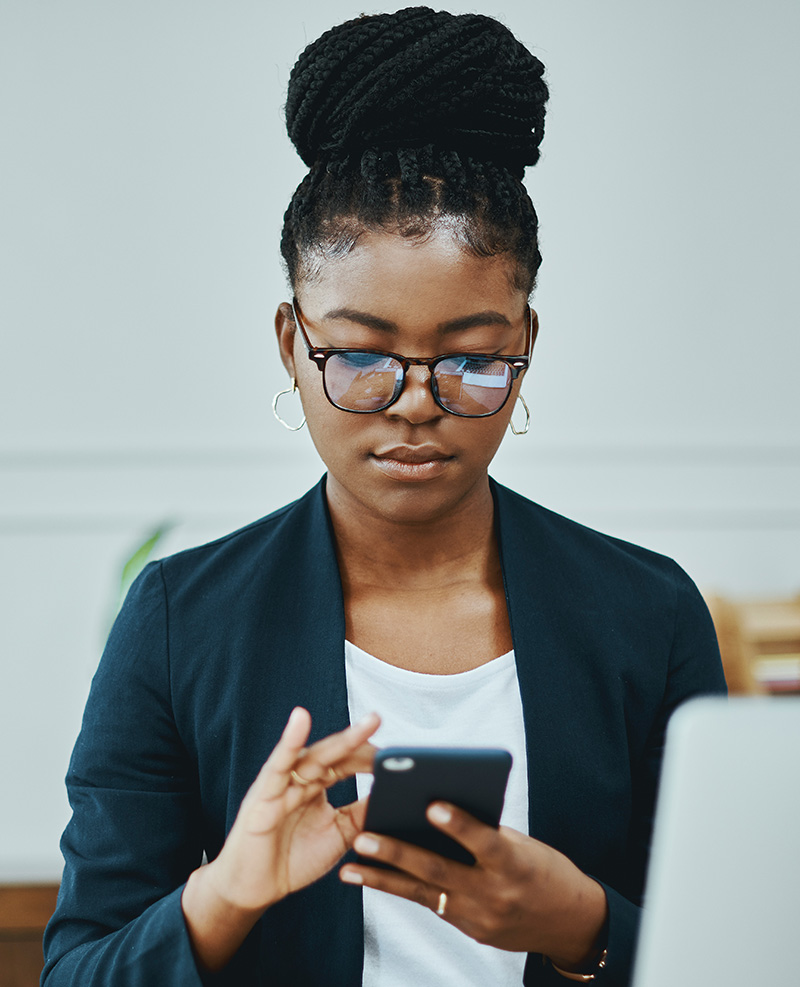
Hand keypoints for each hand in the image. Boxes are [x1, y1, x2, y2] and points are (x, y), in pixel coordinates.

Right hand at [209, 706, 378, 910]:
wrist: (253, 889)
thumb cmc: (292, 859)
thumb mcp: (339, 835)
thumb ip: (362, 813)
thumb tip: (394, 794)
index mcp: (316, 785)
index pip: (346, 763)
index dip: (368, 757)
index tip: (395, 754)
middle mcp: (299, 778)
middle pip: (333, 754)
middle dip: (358, 739)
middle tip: (378, 719)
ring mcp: (282, 784)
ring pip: (313, 756)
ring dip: (339, 740)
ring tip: (364, 722)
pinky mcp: (263, 795)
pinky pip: (277, 765)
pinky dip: (288, 742)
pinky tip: (300, 719)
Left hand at [340, 802, 607, 970]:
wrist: (568, 924)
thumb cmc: (545, 869)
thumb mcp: (524, 846)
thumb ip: (485, 832)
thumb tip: (438, 811)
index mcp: (514, 865)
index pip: (484, 842)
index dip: (459, 824)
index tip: (431, 804)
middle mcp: (494, 894)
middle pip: (440, 871)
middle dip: (398, 853)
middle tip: (364, 836)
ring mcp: (479, 917)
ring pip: (424, 894)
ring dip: (383, 878)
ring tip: (351, 866)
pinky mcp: (469, 930)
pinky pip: (430, 905)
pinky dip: (399, 890)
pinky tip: (369, 878)